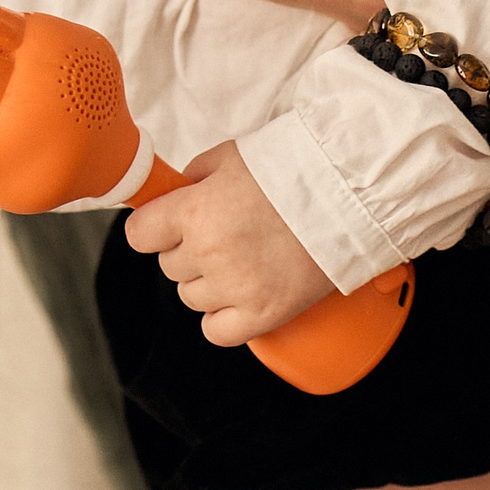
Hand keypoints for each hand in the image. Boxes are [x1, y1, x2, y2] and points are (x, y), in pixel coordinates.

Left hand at [124, 140, 335, 344]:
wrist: (350, 193)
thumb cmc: (293, 169)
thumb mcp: (230, 157)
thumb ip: (192, 179)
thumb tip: (168, 197)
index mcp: (195, 211)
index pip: (139, 235)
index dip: (153, 228)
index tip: (168, 224)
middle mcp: (210, 253)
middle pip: (170, 266)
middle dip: (189, 250)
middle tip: (225, 233)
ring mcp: (237, 288)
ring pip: (190, 298)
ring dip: (208, 282)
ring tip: (243, 259)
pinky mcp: (265, 314)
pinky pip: (217, 331)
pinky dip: (223, 317)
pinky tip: (240, 295)